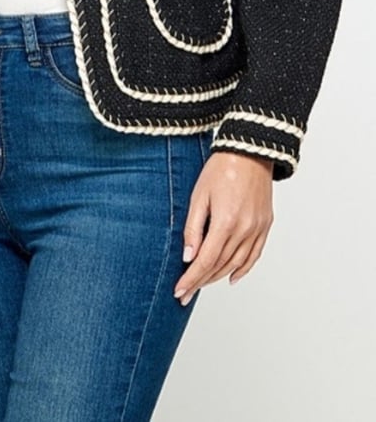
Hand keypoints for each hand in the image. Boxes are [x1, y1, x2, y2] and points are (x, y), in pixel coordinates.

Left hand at [173, 150, 273, 305]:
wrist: (249, 151)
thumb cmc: (221, 168)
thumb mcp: (199, 195)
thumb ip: (193, 227)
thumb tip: (188, 256)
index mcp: (226, 221)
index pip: (206, 260)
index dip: (191, 279)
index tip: (180, 291)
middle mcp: (245, 229)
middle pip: (221, 265)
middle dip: (200, 282)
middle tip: (185, 294)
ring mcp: (258, 228)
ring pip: (237, 264)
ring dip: (218, 277)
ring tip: (201, 285)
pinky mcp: (265, 225)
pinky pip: (254, 255)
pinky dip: (242, 270)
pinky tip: (231, 277)